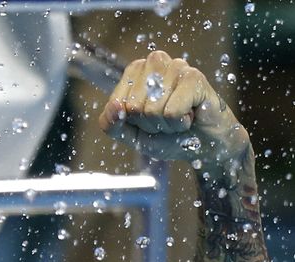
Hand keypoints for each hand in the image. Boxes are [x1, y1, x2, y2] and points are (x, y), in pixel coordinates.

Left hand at [99, 51, 249, 166]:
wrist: (204, 146)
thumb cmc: (167, 135)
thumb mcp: (130, 134)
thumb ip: (110, 124)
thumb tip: (115, 106)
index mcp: (135, 71)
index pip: (116, 104)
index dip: (131, 121)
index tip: (148, 119)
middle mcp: (155, 62)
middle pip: (134, 107)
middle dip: (149, 123)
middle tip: (167, 119)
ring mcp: (176, 66)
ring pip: (152, 110)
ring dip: (165, 124)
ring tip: (179, 117)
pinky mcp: (194, 77)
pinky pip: (172, 112)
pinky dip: (179, 123)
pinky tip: (191, 115)